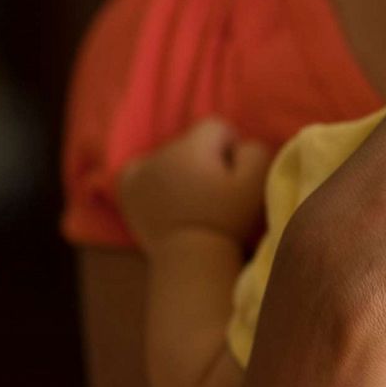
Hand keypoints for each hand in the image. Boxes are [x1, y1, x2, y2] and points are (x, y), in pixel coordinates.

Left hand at [118, 117, 273, 250]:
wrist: (192, 259)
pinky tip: (165, 194)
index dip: (230, 149)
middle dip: (206, 159)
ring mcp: (140, 171)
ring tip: (194, 200)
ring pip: (169, 156)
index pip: (216, 127)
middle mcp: (161, 153)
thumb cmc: (229, 220)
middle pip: (191, 142)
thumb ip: (255, 150)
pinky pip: (140, 169)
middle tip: (216, 193)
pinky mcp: (127, 190)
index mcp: (191, 147)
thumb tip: (239, 144)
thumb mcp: (258, 182)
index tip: (233, 177)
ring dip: (182, 170)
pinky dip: (152, 177)